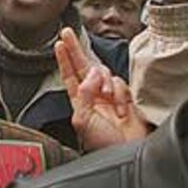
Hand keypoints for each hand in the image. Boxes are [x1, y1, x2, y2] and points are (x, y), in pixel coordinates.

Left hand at [55, 28, 148, 150]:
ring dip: (105, 82)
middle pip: (83, 66)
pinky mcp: (126, 97)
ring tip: (106, 97)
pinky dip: (120, 93)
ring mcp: (110, 96)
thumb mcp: (83, 120)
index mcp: (80, 101)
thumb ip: (83, 93)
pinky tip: (120, 109)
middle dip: (75, 48)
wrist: (129, 155)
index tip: (59, 44)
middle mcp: (94, 96)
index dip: (64, 59)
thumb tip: (91, 73)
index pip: (69, 75)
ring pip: (104, 72)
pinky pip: (121, 83)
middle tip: (67, 33)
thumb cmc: (103, 145)